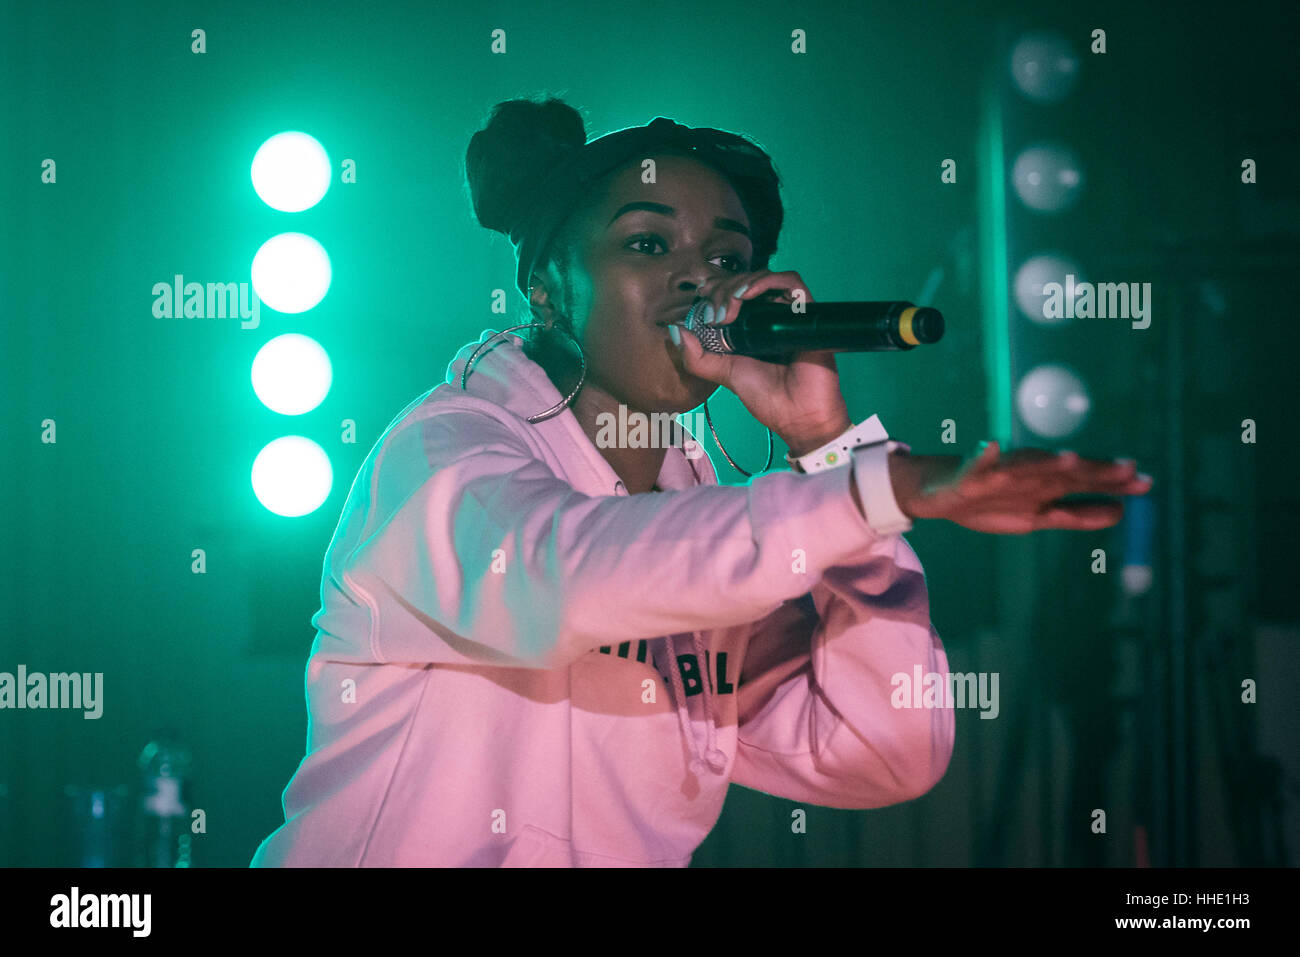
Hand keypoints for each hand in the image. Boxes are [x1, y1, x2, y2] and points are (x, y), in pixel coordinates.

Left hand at [669, 269, 850, 454]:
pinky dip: (767, 282)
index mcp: (752, 327)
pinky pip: (792, 282)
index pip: (732, 292)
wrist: (798, 417)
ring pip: (764, 277)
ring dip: (740, 285)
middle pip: (745, 281)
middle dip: (722, 290)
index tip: (700, 301)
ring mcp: (789, 313)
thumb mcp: (724, 374)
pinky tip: (748, 296)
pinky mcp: (808, 314)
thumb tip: (675, 330)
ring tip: (727, 308)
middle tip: (714, 314)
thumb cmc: (768, 398)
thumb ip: (697, 357)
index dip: (714, 290)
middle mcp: (771, 316)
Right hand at [890, 441, 1152, 533]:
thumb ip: (1077, 514)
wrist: (944, 493)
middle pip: (1066, 474)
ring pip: (1027, 466)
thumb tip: (1120, 511)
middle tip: (1127, 469)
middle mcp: (1029, 477)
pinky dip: (983, 455)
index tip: (1146, 482)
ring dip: (1046, 462)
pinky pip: (977, 464)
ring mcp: (1001, 475)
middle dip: (1095, 472)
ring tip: (1070, 460)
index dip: (1114, 484)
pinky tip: (991, 446)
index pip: (1086, 483)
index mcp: (1046, 487)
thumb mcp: (1038, 516)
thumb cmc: (993, 502)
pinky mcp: (971, 476)